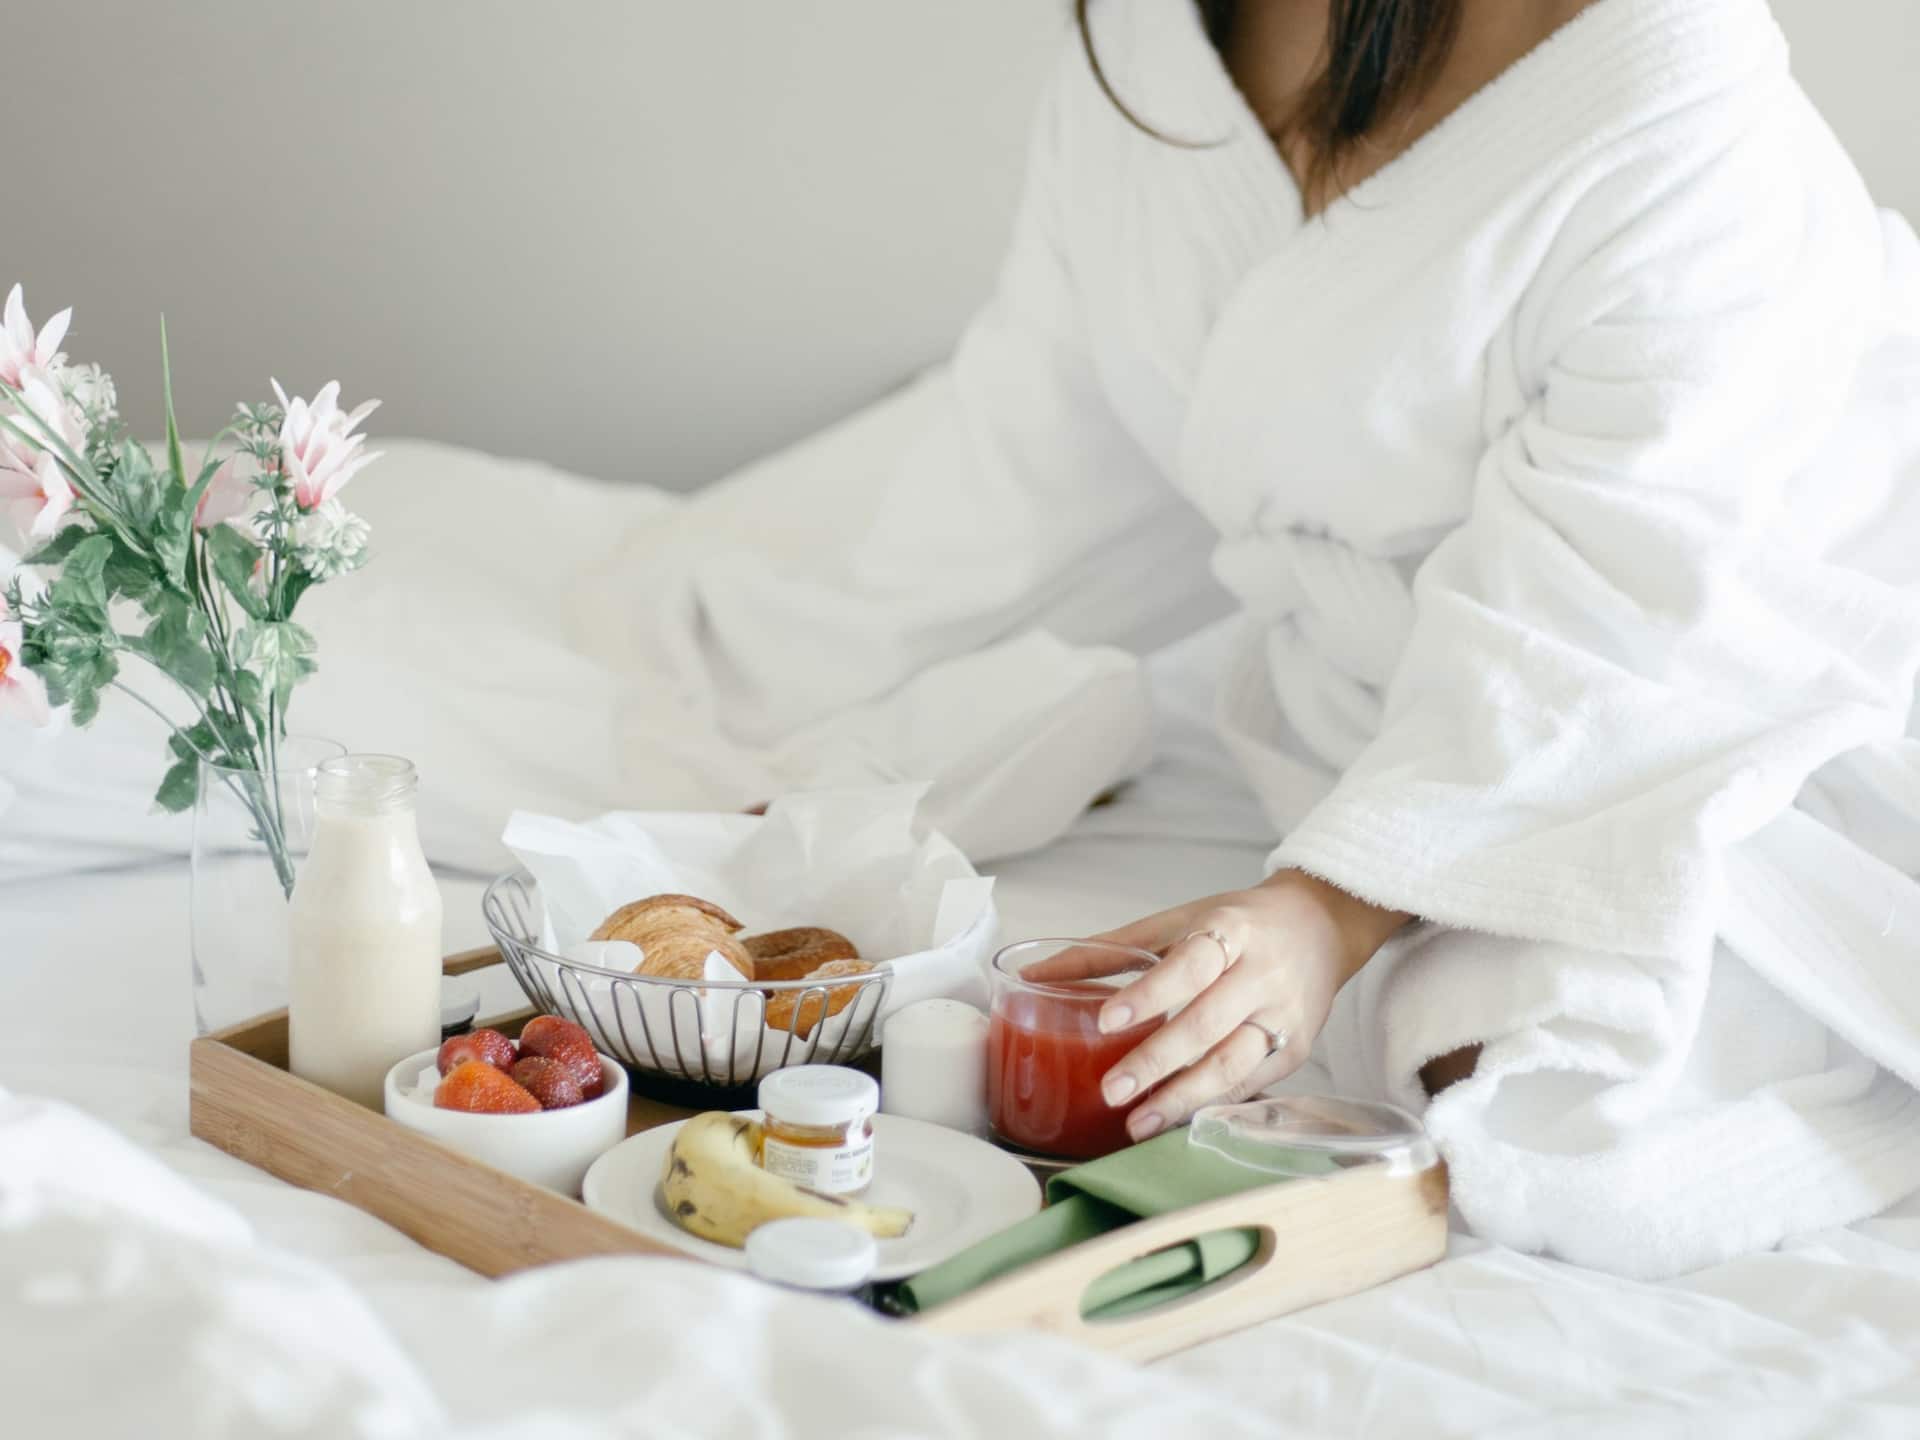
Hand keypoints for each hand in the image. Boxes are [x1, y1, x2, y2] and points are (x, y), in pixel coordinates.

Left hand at [1034, 872, 1407, 1141]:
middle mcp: (1262, 973)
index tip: (1107, 1020)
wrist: (1321, 927)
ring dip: (1183, 1097)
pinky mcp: (1295, 1050)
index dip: (1150, 993)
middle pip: (1208, 1023)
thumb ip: (1108, 950)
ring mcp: (1284, 1016)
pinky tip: (1176, 1119)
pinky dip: (1211, 1105)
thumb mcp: (1176, 921)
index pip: (1189, 964)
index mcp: (1230, 931)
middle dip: (1157, 1061)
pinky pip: (1250, 1084)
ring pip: (1233, 1063)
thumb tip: (1033, 973)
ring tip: (1137, 1122)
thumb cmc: (1236, 924)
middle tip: (1111, 1091)